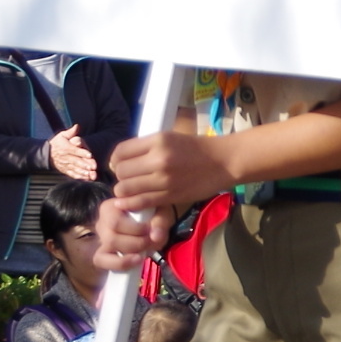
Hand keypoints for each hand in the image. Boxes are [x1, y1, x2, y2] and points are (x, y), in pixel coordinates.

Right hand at [42, 125, 96, 180]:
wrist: (46, 154)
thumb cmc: (57, 143)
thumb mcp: (62, 135)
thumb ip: (71, 132)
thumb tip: (77, 126)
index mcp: (65, 148)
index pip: (74, 150)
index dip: (82, 152)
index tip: (90, 155)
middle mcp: (65, 157)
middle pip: (76, 161)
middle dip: (84, 164)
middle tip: (93, 166)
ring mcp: (65, 165)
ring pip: (74, 169)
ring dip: (83, 172)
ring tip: (91, 174)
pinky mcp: (65, 170)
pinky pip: (72, 174)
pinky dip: (79, 177)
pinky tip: (86, 179)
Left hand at [102, 131, 231, 258]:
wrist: (224, 162)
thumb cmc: (197, 148)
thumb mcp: (170, 138)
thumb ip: (146, 147)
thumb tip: (120, 161)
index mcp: (158, 140)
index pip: (120, 152)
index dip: (116, 160)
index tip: (121, 165)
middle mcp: (158, 159)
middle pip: (121, 171)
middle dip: (121, 176)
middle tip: (129, 178)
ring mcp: (164, 179)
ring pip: (126, 188)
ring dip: (124, 190)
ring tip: (131, 190)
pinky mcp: (170, 195)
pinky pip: (140, 201)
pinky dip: (130, 203)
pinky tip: (128, 202)